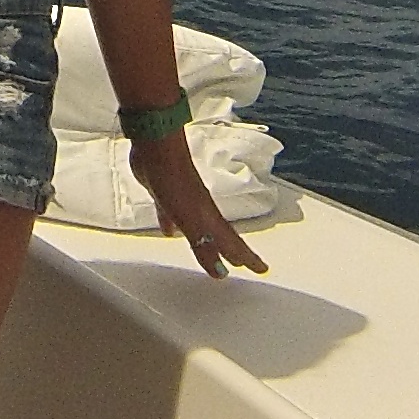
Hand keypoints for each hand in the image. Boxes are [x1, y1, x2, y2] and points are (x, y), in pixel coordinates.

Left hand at [131, 132, 266, 279]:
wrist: (157, 146)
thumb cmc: (175, 179)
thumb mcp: (190, 219)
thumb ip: (203, 245)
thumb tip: (220, 272)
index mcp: (208, 217)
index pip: (232, 243)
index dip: (246, 258)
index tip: (261, 269)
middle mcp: (200, 209)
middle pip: (221, 236)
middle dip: (234, 252)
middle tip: (245, 265)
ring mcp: (183, 199)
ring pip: (200, 226)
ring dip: (207, 241)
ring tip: (212, 253)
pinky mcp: (165, 191)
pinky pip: (172, 214)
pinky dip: (172, 224)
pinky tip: (168, 230)